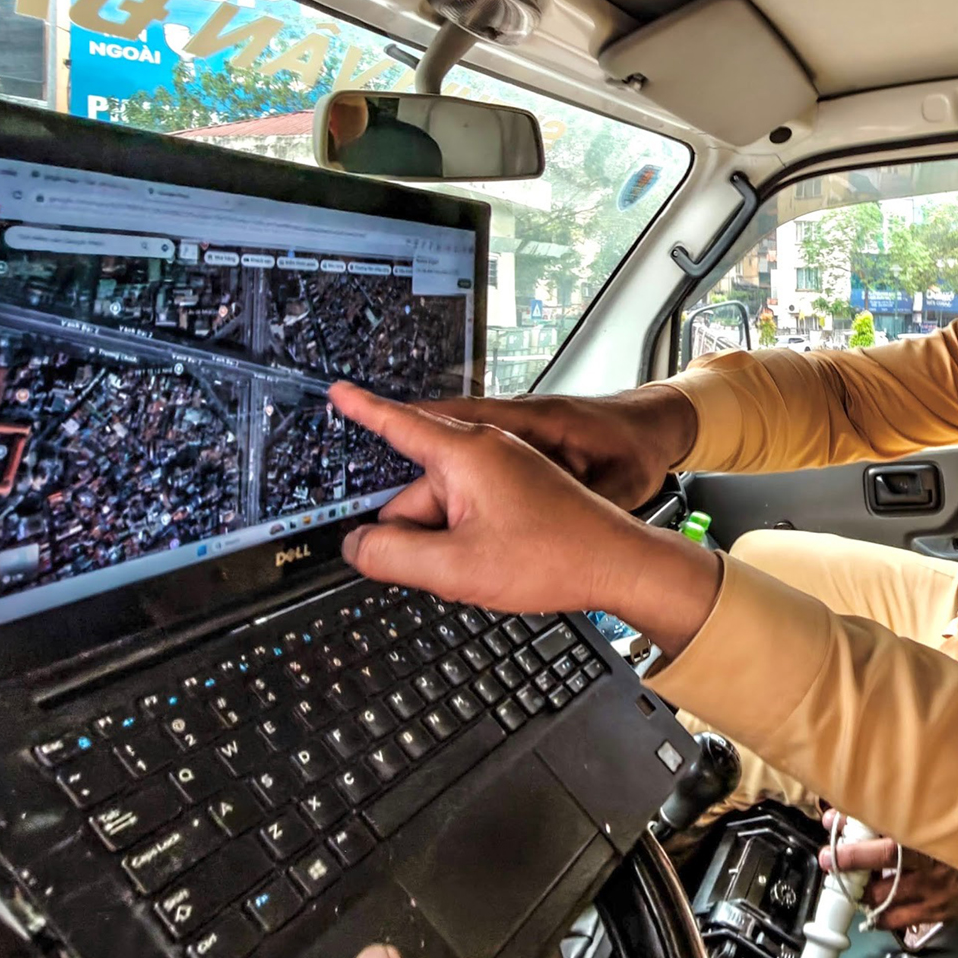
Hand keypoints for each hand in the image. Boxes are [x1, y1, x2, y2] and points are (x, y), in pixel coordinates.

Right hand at [328, 383, 720, 653]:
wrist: (619, 560)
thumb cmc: (555, 556)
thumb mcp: (458, 567)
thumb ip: (393, 556)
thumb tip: (356, 546)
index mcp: (468, 452)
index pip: (401, 425)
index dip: (364, 410)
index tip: (337, 390)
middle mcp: (486, 448)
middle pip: (417, 491)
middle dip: (418, 533)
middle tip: (454, 566)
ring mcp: (505, 467)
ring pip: (444, 507)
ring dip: (447, 543)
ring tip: (488, 566)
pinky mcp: (518, 486)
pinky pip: (470, 509)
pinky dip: (468, 539)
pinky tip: (497, 561)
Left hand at [819, 818, 957, 931]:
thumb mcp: (955, 813)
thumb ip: (923, 805)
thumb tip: (888, 790)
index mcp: (932, 834)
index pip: (885, 832)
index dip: (858, 827)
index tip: (833, 819)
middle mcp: (929, 863)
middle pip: (879, 862)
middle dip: (850, 860)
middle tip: (830, 858)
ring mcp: (932, 890)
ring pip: (884, 894)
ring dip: (862, 889)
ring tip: (849, 883)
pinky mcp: (939, 911)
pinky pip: (900, 920)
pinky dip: (881, 917)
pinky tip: (870, 913)